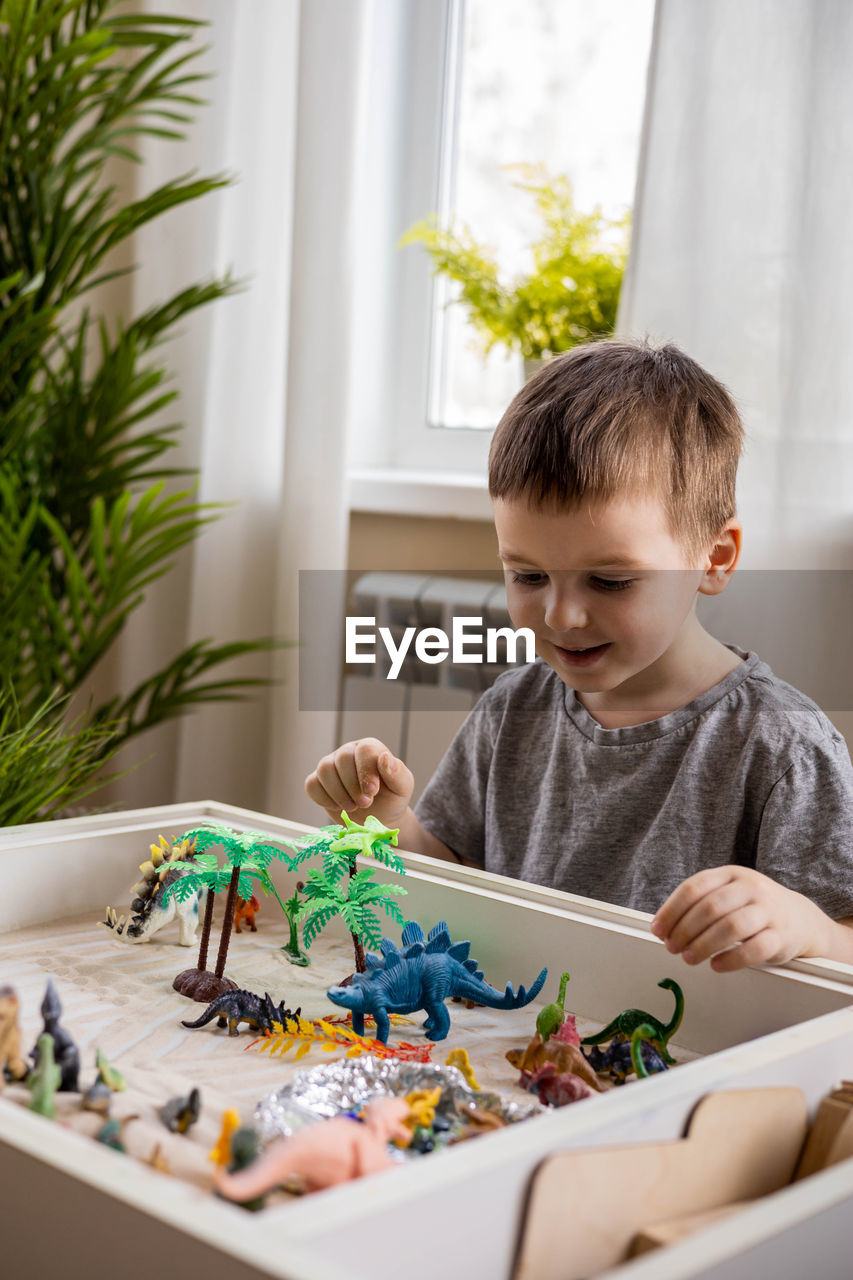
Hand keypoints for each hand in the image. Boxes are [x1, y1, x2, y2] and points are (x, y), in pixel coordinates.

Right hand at [305, 738, 413, 828]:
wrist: (379, 817)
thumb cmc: (391, 798)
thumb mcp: (402, 787)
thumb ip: (397, 772)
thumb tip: (385, 757)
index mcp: (370, 749)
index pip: (364, 750)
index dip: (366, 770)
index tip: (372, 791)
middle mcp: (349, 752)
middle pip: (342, 759)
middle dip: (352, 785)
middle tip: (365, 803)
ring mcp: (331, 765)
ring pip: (324, 770)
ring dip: (338, 793)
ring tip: (352, 807)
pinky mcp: (318, 781)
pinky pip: (312, 785)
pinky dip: (323, 798)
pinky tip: (338, 807)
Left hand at [651, 866, 829, 971]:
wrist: (800, 919)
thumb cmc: (752, 907)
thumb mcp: (729, 894)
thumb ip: (700, 904)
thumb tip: (664, 928)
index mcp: (731, 874)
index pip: (694, 888)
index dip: (671, 910)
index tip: (658, 930)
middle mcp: (751, 888)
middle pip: (711, 908)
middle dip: (685, 930)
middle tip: (671, 947)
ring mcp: (768, 911)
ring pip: (732, 927)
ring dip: (704, 945)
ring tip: (689, 958)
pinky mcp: (781, 936)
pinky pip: (755, 949)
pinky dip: (731, 959)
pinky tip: (716, 965)